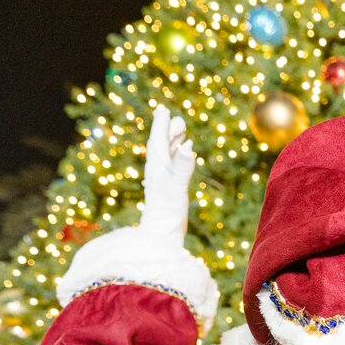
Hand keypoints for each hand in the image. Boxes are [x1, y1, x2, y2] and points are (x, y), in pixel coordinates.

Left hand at [139, 105, 195, 240]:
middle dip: (168, 131)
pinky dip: (178, 157)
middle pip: (162, 145)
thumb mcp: (176, 185)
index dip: (161, 125)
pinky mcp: (169, 189)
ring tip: (182, 132)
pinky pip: (172, 166)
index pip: (158, 140)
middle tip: (177, 119)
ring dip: (173, 142)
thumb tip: (188, 146)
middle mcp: (157, 171)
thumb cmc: (167, 210)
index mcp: (156, 165)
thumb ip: (181, 165)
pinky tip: (183, 157)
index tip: (163, 110)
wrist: (162, 234)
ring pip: (167, 155)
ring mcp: (162, 180)